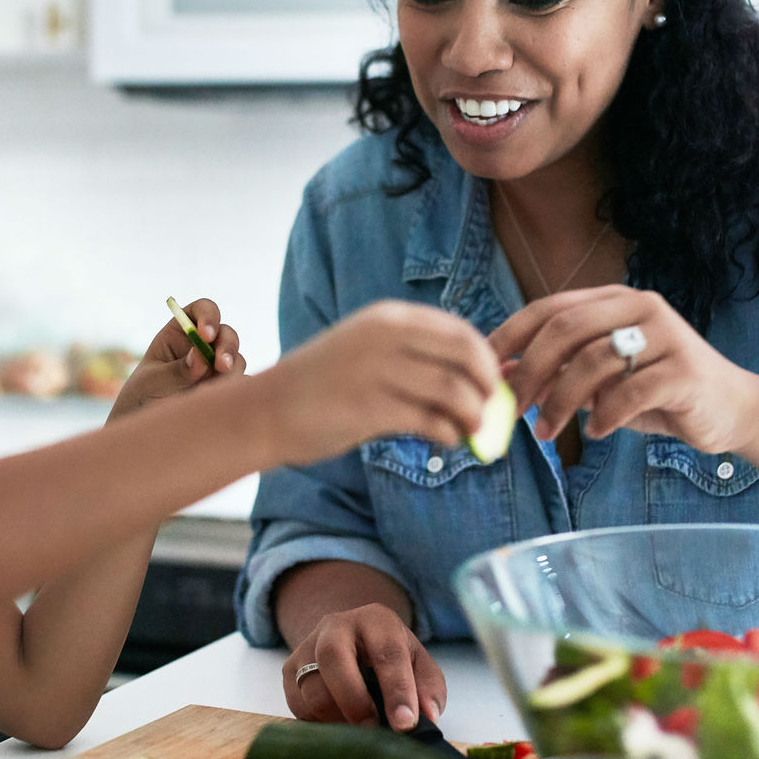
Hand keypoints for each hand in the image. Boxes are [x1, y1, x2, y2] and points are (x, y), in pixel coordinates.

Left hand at [107, 297, 243, 421]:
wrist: (147, 427)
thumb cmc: (142, 395)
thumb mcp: (152, 382)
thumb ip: (176, 370)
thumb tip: (201, 357)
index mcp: (181, 332)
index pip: (203, 310)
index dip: (208, 317)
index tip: (206, 335)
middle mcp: (203, 345)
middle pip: (226, 334)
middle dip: (227, 347)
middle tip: (220, 366)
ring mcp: (216, 367)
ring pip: (236, 360)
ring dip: (231, 371)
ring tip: (210, 391)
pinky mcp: (225, 388)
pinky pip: (240, 385)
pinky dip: (234, 391)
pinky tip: (218, 403)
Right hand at [260, 301, 499, 464]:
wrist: (266, 410)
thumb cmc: (322, 385)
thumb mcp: (366, 351)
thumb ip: (413, 356)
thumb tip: (473, 379)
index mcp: (388, 318)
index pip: (460, 330)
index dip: (486, 359)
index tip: (493, 384)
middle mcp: (386, 336)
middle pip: (465, 354)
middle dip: (488, 385)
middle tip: (492, 410)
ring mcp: (377, 371)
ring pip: (453, 390)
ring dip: (474, 416)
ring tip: (471, 432)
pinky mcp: (369, 408)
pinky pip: (430, 421)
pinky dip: (449, 434)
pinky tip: (447, 441)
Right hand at [283, 603, 445, 730]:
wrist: (353, 641)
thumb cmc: (391, 657)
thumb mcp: (418, 665)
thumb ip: (428, 689)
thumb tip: (427, 717)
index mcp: (376, 619)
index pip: (387, 652)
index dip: (397, 691)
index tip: (406, 725)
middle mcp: (336, 625)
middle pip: (332, 657)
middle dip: (354, 700)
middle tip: (372, 730)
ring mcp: (307, 645)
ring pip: (311, 686)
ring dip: (335, 718)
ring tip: (358, 732)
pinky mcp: (289, 668)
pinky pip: (296, 704)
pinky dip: (318, 722)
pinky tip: (338, 724)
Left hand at [488, 285, 758, 451]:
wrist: (731, 409)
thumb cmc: (656, 393)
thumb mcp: (601, 381)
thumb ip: (559, 371)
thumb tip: (501, 376)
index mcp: (616, 300)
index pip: (551, 307)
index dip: (512, 335)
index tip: (485, 368)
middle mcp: (641, 308)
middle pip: (566, 329)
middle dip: (530, 371)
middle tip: (512, 408)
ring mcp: (667, 336)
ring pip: (594, 361)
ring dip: (560, 402)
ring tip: (546, 432)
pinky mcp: (686, 370)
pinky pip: (630, 393)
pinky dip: (604, 416)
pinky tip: (595, 432)